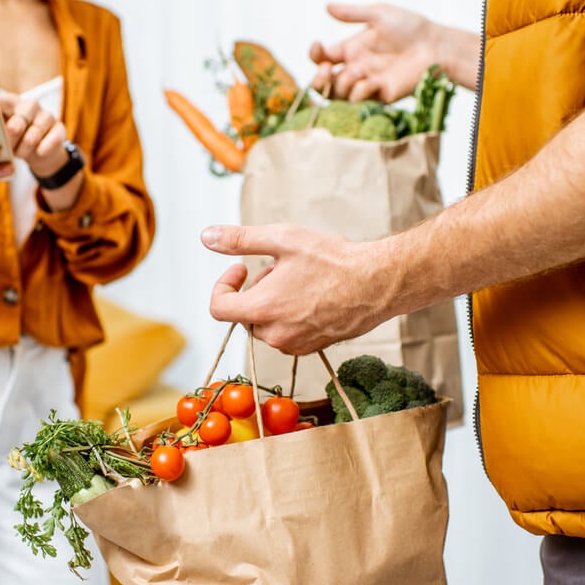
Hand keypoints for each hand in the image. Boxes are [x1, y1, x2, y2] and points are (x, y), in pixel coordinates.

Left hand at [0, 91, 68, 178]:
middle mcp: (30, 105)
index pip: (2, 102)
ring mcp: (46, 116)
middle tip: (7, 148)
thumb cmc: (13, 142)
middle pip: (21, 117)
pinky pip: (54, 138)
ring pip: (36, 130)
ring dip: (26, 147)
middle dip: (13, 135)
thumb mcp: (0, 136)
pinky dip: (44, 148)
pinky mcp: (59, 129)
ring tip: (19, 155)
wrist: (38, 153)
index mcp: (10, 102)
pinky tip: (39, 153)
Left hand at [201, 223, 388, 354]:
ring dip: (274, 302)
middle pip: (246, 314)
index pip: (219, 308)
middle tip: (283, 267)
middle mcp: (275, 334)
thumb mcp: (282, 239)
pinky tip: (314, 295)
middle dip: (257, 290)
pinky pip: (288, 333)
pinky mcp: (313, 347)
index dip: (223, 285)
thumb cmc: (334, 260)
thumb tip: (207, 237)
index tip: (241, 269)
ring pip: (268, 324)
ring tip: (302, 279)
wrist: (378, 283)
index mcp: (262, 309)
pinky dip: (292, 315)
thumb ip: (240, 240)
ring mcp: (295, 344)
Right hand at [310, 3, 455, 101]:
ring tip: (360, 70)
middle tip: (327, 70)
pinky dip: (361, 92)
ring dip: (343, 84)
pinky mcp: (379, 97)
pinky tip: (373, 81)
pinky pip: (359, 101)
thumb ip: (353, 13)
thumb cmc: (412, 27)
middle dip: (318, 80)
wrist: (436, 46)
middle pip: (322, 84)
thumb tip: (327, 6)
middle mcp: (355, 69)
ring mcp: (366, 84)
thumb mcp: (380, 14)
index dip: (314, 54)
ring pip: (337, 95)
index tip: (317, 45)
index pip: (322, 58)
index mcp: (352, 49)